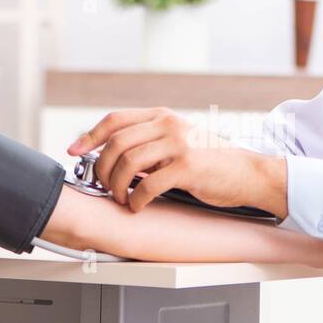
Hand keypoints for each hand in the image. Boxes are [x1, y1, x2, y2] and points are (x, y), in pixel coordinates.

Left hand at [68, 107, 278, 214]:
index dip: (89, 136)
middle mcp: (168, 124)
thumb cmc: (211, 162)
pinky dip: (136, 199)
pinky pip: (148, 184)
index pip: (115, 120)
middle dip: (102, 168)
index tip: (74, 151)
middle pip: (116, 143)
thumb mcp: (178, 142)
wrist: (247, 173)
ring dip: (117, 185)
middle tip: (104, 186)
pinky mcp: (188, 166)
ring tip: (121, 198)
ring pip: (127, 162)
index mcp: (162, 116)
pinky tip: (138, 206)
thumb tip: (112, 158)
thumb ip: (149, 144)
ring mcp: (179, 143)